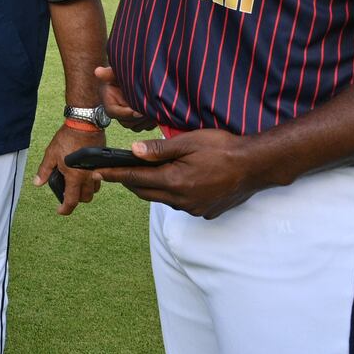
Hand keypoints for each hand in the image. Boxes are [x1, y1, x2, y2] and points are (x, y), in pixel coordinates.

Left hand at [32, 123, 103, 215]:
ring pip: (94, 190)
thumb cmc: (67, 138)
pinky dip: (93, 181)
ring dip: (86, 191)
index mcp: (75, 177)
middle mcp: (88, 177)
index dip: (65, 209)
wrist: (84, 124)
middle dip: (76, 200)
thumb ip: (45, 171)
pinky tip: (85, 174)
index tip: (60, 210)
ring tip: (76, 185)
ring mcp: (97, 170)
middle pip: (85, 198)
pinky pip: (99, 178)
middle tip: (68, 194)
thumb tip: (37, 183)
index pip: (72, 201)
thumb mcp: (51, 154)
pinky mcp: (101, 163)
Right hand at [95, 65, 156, 131]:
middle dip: (138, 117)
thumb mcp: (116, 73)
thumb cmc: (122, 75)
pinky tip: (158, 113)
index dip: (126, 113)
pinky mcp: (139, 122)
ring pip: (136, 127)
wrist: (134, 78)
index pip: (114, 113)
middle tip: (150, 111)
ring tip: (156, 112)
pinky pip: (145, 127)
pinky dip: (151, 123)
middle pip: (126, 122)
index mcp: (109, 104)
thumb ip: (108, 73)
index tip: (138, 111)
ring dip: (145, 121)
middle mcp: (118, 114)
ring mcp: (129, 119)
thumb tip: (98, 71)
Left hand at [96, 128, 272, 218]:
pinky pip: (180, 204)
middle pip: (145, 192)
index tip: (96, 173)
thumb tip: (133, 152)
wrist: (257, 166)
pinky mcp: (205, 212)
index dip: (114, 175)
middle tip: (115, 171)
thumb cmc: (223, 148)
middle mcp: (182, 200)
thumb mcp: (189, 142)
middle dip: (129, 182)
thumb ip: (159, 150)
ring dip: (151, 187)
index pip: (135, 179)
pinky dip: (171, 193)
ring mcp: (194, 209)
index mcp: (175, 181)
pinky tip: (175, 181)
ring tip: (144, 172)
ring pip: (162, 199)